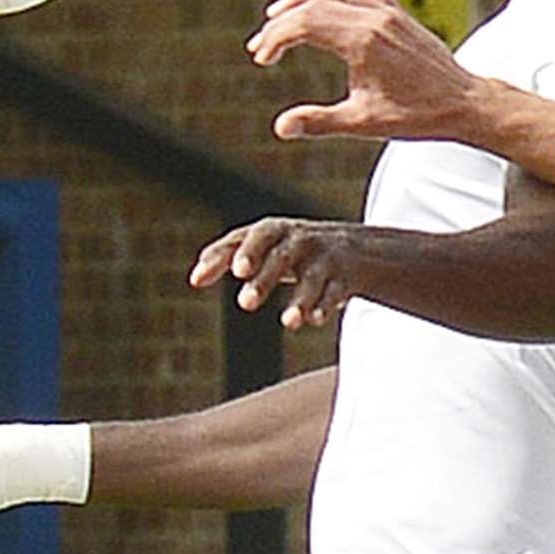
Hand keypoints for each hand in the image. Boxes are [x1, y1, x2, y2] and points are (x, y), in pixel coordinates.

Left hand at [191, 217, 358, 330]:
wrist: (359, 247)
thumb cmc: (295, 247)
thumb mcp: (264, 244)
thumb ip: (228, 255)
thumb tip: (194, 279)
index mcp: (277, 231)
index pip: (256, 236)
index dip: (243, 252)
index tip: (234, 272)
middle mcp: (302, 241)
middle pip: (283, 255)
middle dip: (266, 277)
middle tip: (246, 303)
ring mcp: (326, 258)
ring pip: (314, 277)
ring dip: (301, 299)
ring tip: (288, 322)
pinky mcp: (347, 277)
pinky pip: (337, 291)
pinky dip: (325, 305)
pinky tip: (314, 320)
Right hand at [245, 0, 486, 140]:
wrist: (464, 102)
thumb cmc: (418, 115)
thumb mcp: (365, 123)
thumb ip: (320, 122)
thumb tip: (282, 128)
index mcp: (365, 41)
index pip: (305, 24)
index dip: (276, 39)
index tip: (263, 59)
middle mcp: (376, 18)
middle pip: (313, 3)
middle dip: (281, 23)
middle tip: (261, 46)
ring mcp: (390, 11)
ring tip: (278, 16)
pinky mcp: (399, 12)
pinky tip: (323, 2)